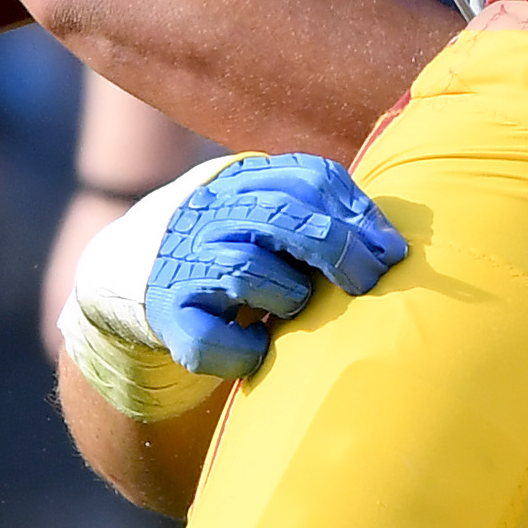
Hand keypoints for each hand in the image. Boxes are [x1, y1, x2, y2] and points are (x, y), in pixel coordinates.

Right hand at [63, 151, 404, 415]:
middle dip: (336, 247)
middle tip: (368, 280)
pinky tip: (260, 349)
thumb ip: (323, 216)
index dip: (356, 212)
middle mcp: (209, 215)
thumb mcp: (272, 221)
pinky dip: (244, 350)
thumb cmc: (235, 253)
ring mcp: (183, 264)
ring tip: (292, 307)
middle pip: (280, 214)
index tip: (390, 251)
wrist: (134, 282)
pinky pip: (212, 339)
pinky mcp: (169, 317)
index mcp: (242, 182)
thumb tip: (393, 248)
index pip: (309, 177)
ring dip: (288, 295)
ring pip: (247, 270)